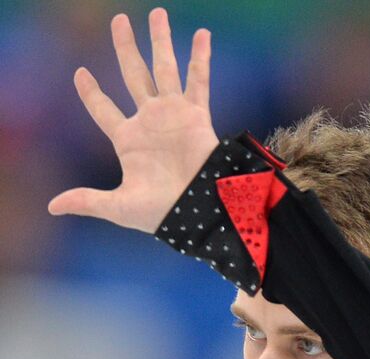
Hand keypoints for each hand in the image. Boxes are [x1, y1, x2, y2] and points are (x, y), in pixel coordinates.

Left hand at [47, 7, 218, 233]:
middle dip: (126, 47)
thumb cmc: (161, 212)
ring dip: (160, 41)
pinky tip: (202, 35)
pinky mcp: (196, 116)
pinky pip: (198, 81)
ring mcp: (173, 115)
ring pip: (164, 69)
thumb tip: (52, 207)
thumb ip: (87, 200)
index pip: (103, 109)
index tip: (80, 73)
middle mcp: (149, 121)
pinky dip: (200, 58)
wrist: (199, 211)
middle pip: (133, 74)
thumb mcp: (118, 206)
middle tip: (119, 21)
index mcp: (128, 140)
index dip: (91, 93)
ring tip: (157, 13)